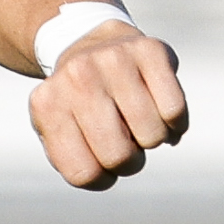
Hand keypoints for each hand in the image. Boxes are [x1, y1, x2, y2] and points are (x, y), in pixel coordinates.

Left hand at [31, 28, 188, 189]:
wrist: (90, 43)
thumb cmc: (77, 103)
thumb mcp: (57, 131)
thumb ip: (72, 160)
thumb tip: (107, 173)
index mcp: (47, 105)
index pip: (83, 173)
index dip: (102, 179)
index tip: (103, 165)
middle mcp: (77, 78)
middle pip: (119, 157)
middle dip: (129, 163)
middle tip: (126, 145)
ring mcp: (114, 59)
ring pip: (151, 135)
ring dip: (151, 141)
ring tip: (139, 125)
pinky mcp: (149, 50)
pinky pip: (174, 110)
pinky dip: (175, 124)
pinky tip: (160, 114)